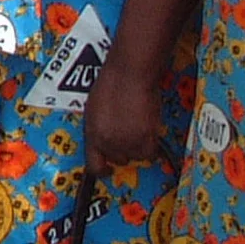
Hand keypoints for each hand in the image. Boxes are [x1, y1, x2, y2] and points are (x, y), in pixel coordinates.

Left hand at [84, 58, 160, 175]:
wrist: (130, 72)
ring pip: (137, 156)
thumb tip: (106, 137)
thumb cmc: (113, 81)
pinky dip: (152, 144)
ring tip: (140, 124)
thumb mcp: (94, 107)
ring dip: (139, 144)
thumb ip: (99, 127)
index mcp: (91, 134)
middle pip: (118, 159)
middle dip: (124, 149)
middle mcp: (107, 141)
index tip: (108, 169)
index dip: (102, 171)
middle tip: (130, 132)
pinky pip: (150, 153)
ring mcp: (126, 142)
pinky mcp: (144, 139)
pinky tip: (151, 129)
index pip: (94, 166)